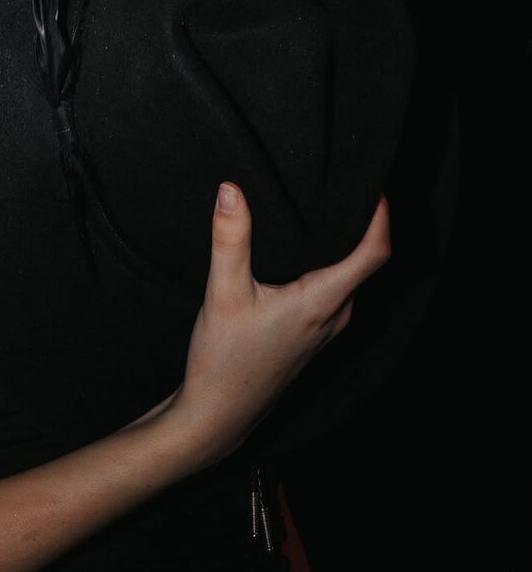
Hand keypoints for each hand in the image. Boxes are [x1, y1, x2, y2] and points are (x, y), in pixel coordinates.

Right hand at [165, 182, 390, 467]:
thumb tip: (232, 189)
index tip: (371, 183)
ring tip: (325, 207)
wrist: (218, 415)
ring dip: (346, 244)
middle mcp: (335, 316)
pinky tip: (305, 250)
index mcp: (322, 303)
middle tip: (344, 182)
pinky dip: (331, 263)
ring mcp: (327, 328)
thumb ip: (230, 239)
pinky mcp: (313, 334)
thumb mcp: (222, 293)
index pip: (374, 253)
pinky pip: (336, 289)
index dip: (381, 216)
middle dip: (362, 221)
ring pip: (351, 276)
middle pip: (367, 262)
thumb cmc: (222, 359)